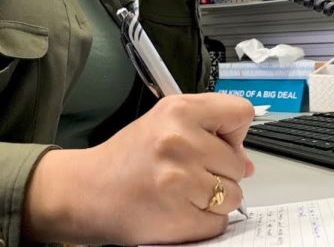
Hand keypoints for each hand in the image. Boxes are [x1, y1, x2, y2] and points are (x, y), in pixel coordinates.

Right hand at [22, 93, 254, 244]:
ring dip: (213, 200)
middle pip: (239, 161)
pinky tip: (177, 210)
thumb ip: (206, 131)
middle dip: (219, 171)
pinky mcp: (181, 216)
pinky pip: (218, 222)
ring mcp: (181, 179)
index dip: (232, 133)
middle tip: (184, 172)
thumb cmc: (125, 160)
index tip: (216, 142)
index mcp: (178, 110)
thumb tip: (246, 162)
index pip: (240, 113)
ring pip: (233, 194)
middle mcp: (180, 140)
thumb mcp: (162, 124)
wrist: (86, 192)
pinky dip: (202, 222)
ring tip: (180, 192)